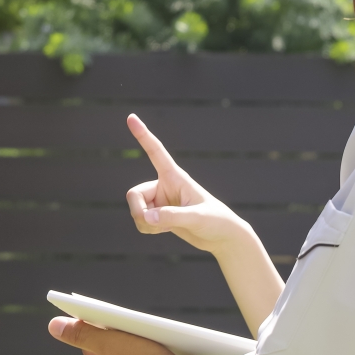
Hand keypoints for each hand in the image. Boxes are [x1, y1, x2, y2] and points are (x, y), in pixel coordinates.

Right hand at [125, 114, 250, 253]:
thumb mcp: (197, 218)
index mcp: (175, 177)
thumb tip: (147, 218)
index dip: (143, 135)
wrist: (223, 237)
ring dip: (145, 223)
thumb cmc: (216, 221)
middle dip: (138, 211)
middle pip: (134, 194)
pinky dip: (148, 229)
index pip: (156, 152)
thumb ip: (172, 218)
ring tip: (165, 228)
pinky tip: (164, 231)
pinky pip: (141, 221)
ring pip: (136, 210)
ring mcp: (160, 201)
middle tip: (151, 222)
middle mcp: (164, 186)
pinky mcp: (159, 215)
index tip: (131, 117)